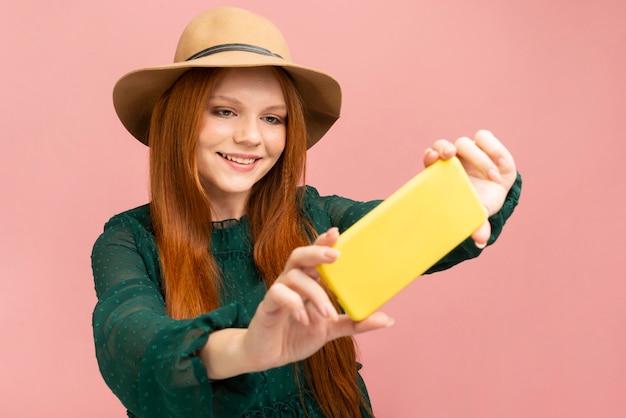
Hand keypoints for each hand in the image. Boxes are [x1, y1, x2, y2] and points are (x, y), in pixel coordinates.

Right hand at [241, 228, 391, 371]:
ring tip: (328, 313)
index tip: (339, 233)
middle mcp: (292, 281)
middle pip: (300, 256)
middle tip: (336, 256)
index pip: (315, 255)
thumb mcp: (330, 329)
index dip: (324, 241)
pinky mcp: (267, 306)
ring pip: (294, 277)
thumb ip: (354, 322)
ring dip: (315, 293)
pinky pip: (279, 295)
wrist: (268, 355)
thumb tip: (388, 319)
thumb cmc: (296, 335)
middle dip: (317, 252)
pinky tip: (305, 319)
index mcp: (308, 281)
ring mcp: (279, 292)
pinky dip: (294, 304)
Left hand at [423, 130, 516, 246]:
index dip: (430, 156)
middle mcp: (453, 158)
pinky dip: (492, 148)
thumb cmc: (477, 204)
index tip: (432, 158)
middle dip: (444, 149)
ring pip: (465, 142)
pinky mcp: (486, 144)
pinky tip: (500, 165)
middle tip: (451, 155)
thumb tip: (480, 241)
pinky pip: (485, 137)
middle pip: (442, 146)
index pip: (430, 158)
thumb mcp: (476, 214)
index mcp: (442, 173)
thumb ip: (476, 225)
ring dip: (477, 157)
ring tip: (492, 176)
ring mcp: (468, 150)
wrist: (494, 195)